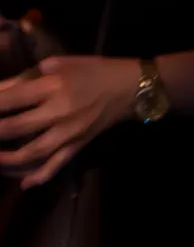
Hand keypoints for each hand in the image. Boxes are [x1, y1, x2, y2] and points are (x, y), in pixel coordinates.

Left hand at [0, 55, 141, 187]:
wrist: (129, 88)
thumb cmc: (92, 70)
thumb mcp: (60, 62)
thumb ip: (27, 76)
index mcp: (53, 86)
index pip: (11, 100)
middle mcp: (59, 113)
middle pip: (15, 128)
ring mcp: (69, 134)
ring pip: (32, 153)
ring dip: (7, 160)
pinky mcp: (77, 146)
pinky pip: (57, 165)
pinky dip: (40, 177)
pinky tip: (24, 184)